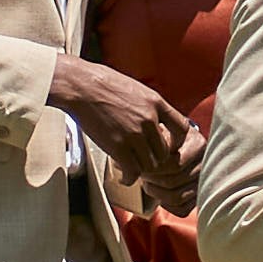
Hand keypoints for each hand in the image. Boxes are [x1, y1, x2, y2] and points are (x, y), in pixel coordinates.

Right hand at [52, 55, 197, 193]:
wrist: (81, 86)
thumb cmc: (103, 83)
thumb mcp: (136, 88)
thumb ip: (149, 105)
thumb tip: (155, 119)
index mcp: (156, 102)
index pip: (182, 128)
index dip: (177, 142)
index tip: (169, 146)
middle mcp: (149, 119)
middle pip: (164, 152)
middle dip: (155, 158)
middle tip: (144, 159)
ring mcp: (134, 134)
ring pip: (150, 164)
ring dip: (142, 168)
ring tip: (133, 167)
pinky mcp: (118, 146)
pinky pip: (133, 171)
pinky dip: (130, 178)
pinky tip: (125, 176)